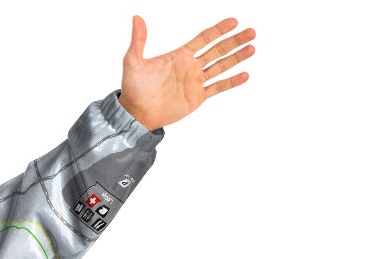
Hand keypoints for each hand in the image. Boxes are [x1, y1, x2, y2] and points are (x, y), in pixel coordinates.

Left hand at [120, 15, 255, 130]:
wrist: (136, 114)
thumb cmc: (133, 88)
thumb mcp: (133, 61)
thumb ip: (138, 40)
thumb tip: (136, 18)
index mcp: (180, 55)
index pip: (204, 38)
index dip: (219, 30)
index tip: (234, 21)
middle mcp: (190, 66)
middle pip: (218, 50)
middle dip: (234, 41)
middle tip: (251, 32)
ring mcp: (195, 82)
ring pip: (221, 66)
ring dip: (237, 57)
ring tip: (252, 48)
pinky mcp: (196, 98)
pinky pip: (217, 88)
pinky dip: (231, 82)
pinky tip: (245, 75)